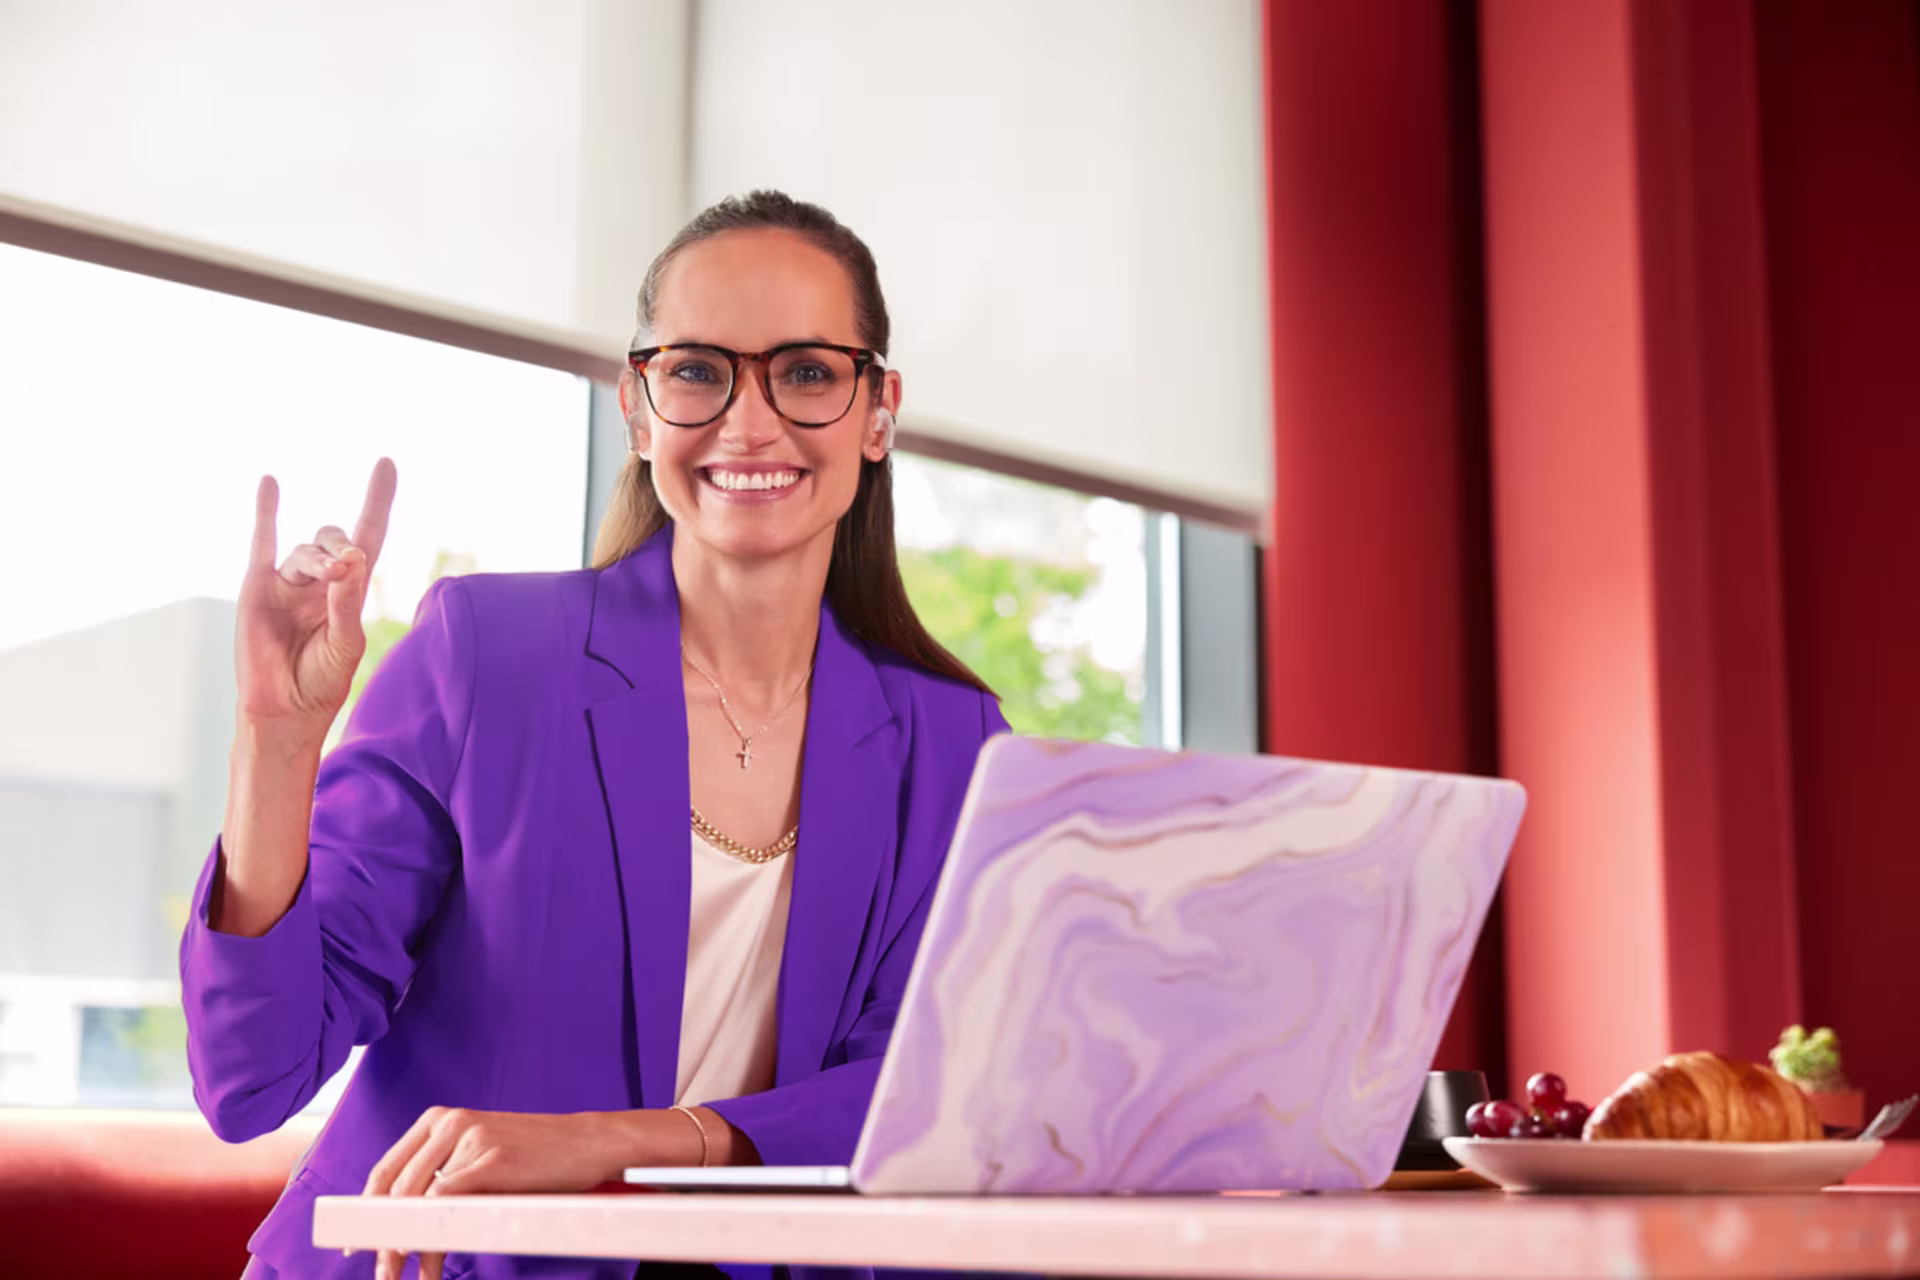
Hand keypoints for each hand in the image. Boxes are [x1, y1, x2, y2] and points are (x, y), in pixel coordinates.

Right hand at [236, 459, 396, 740]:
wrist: (283, 710)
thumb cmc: (320, 680)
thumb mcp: (344, 642)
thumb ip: (348, 601)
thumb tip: (354, 558)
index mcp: (349, 590)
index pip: (369, 536)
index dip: (377, 501)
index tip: (385, 463)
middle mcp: (319, 580)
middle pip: (336, 540)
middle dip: (343, 546)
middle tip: (347, 566)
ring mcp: (287, 583)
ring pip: (306, 550)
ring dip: (320, 557)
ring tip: (331, 573)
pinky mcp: (257, 588)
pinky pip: (262, 542)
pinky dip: (267, 512)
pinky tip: (271, 482)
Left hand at [360, 1106, 630, 1279]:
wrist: (589, 1141)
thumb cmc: (538, 1154)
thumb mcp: (483, 1152)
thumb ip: (447, 1172)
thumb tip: (408, 1219)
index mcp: (440, 1118)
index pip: (387, 1168)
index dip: (366, 1210)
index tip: (356, 1243)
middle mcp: (449, 1122)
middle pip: (396, 1189)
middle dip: (384, 1238)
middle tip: (384, 1272)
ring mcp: (470, 1139)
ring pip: (419, 1201)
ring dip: (409, 1246)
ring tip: (409, 1275)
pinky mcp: (491, 1159)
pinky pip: (447, 1203)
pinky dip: (436, 1237)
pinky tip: (436, 1259)